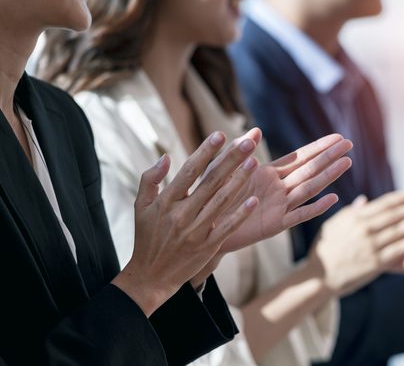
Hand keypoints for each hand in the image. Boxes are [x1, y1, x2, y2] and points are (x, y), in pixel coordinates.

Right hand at [112, 132, 259, 315]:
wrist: (150, 276)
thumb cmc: (147, 237)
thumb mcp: (140, 207)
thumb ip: (150, 180)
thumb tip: (165, 156)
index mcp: (166, 201)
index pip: (189, 171)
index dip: (206, 152)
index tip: (221, 135)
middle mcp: (182, 214)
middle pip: (211, 181)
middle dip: (230, 160)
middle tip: (249, 141)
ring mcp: (196, 230)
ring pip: (221, 201)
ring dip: (239, 181)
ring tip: (254, 162)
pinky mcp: (207, 246)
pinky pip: (227, 227)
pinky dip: (240, 213)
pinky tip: (253, 199)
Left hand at [218, 133, 352, 252]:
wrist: (203, 228)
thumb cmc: (211, 197)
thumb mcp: (222, 170)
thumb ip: (239, 151)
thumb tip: (256, 131)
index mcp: (268, 173)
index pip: (299, 157)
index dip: (319, 147)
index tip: (338, 137)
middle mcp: (278, 188)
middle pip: (309, 169)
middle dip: (329, 156)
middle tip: (350, 145)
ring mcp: (279, 206)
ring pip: (309, 188)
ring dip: (328, 176)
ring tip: (347, 162)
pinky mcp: (275, 224)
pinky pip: (299, 215)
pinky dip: (316, 207)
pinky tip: (333, 198)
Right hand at [307, 184, 403, 295]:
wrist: (317, 277)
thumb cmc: (324, 249)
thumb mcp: (333, 224)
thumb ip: (351, 212)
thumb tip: (364, 200)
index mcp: (355, 216)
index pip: (386, 202)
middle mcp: (364, 228)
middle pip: (396, 213)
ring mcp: (370, 245)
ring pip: (400, 230)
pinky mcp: (375, 262)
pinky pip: (399, 249)